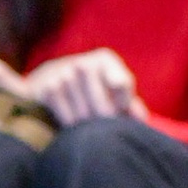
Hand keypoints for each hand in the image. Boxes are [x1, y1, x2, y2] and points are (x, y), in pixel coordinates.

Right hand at [21, 45, 139, 125]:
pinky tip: (72, 123)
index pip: (122, 86)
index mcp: (104, 59)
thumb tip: (140, 118)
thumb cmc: (91, 88)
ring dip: (88, 126)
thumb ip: (130, 105)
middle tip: (104, 127)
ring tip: (88, 125)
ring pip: (84, 115)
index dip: (124, 105)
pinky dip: (72, 125)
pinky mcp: (46, 89)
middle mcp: (83, 63)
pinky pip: (67, 118)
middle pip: (104, 107)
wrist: (49, 78)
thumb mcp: (112, 91)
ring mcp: (62, 76)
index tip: (120, 110)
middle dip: (106, 122)